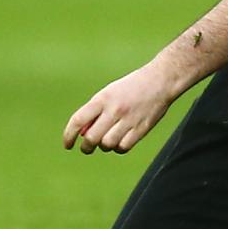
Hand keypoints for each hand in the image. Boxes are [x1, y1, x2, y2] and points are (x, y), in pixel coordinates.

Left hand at [62, 62, 178, 153]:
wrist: (160, 81)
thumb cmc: (130, 87)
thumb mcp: (109, 93)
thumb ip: (95, 113)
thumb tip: (82, 135)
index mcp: (103, 98)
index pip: (78, 120)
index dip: (68, 135)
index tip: (67, 145)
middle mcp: (114, 110)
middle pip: (91, 138)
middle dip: (86, 147)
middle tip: (87, 147)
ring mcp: (128, 120)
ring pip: (107, 145)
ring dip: (104, 146)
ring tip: (107, 139)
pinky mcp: (141, 129)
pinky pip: (122, 148)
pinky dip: (118, 148)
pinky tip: (120, 141)